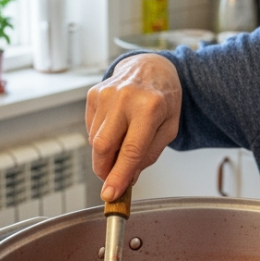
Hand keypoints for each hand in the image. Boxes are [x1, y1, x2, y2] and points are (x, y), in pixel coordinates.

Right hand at [85, 54, 181, 199]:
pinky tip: (116, 127)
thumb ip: (148, 155)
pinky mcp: (93, 94)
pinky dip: (101, 137)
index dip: (118, 176)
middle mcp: (125, 98)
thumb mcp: (168, 128)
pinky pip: (91, 128)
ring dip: (106, 152)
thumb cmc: (163, 98)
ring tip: (123, 140)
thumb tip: (126, 178)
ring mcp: (106, 94)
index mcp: (149, 107)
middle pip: (103, 146)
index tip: (110, 194)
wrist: (150, 67)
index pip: (130, 150)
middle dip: (105, 169)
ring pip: (95, 140)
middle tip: (112, 178)